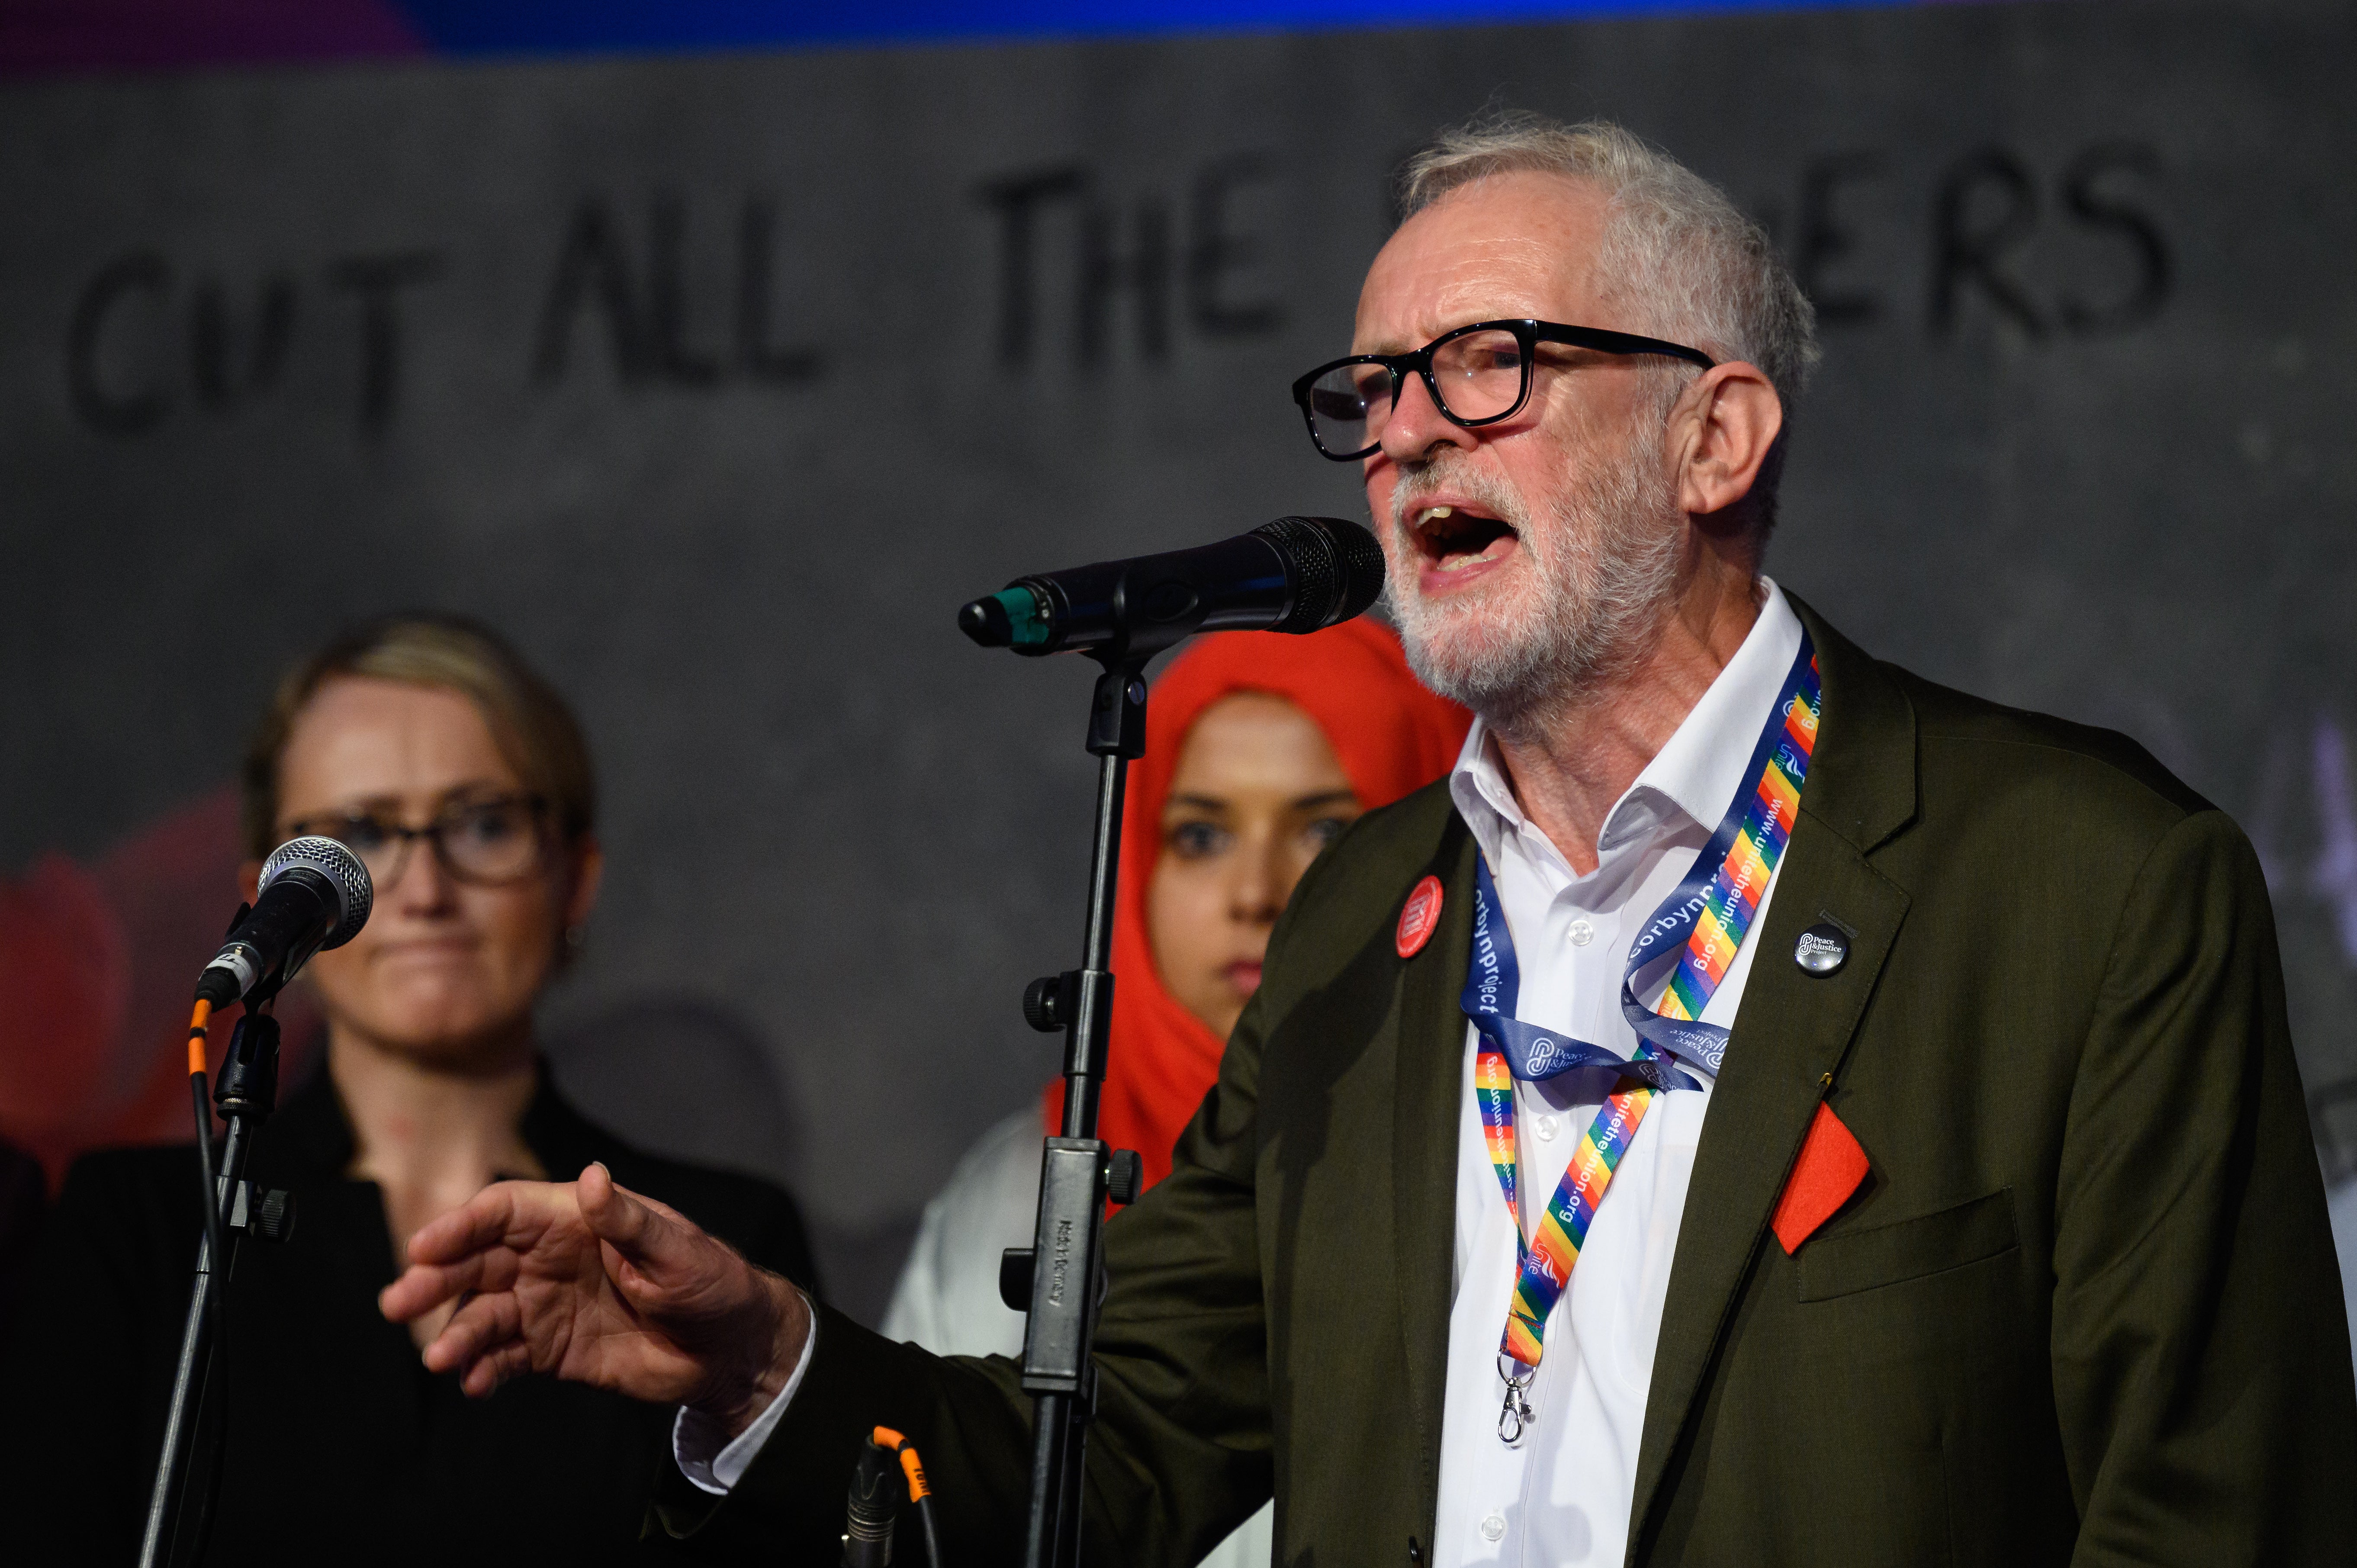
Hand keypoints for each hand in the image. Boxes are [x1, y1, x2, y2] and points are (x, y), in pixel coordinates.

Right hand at [378, 1162, 808, 1437]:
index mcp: (573, 1220)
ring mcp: (545, 1305)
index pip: (502, 1211)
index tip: (423, 1246)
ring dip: (456, 1333)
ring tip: (441, 1359)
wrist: (729, 1348)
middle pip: (475, 1262)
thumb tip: (592, 1176)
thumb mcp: (674, 1249)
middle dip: (434, 1280)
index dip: (460, 1225)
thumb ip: (627, 1221)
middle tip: (397, 1304)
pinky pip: (505, 1357)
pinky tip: (475, 1383)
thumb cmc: (710, 1282)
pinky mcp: (551, 1350)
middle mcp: (547, 1258)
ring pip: (482, 1314)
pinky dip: (484, 1370)